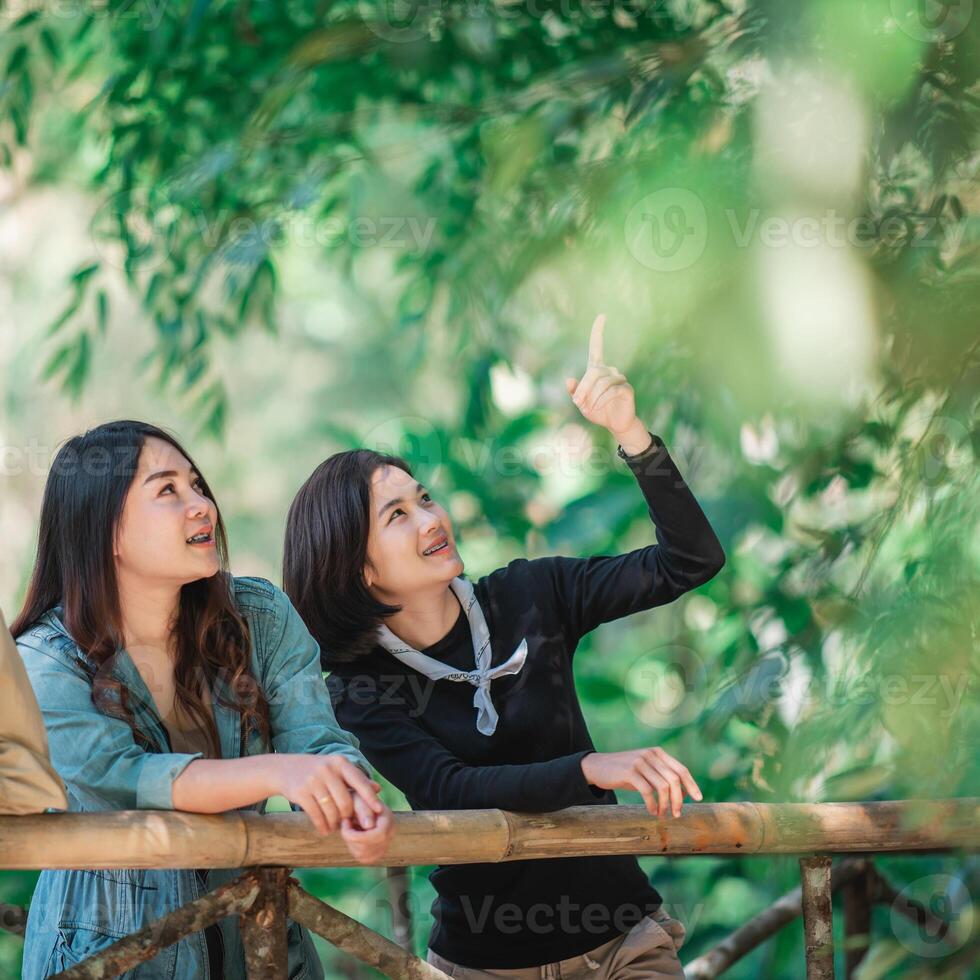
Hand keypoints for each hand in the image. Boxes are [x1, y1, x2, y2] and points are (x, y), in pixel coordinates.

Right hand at [274, 754, 384, 835]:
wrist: (285, 769)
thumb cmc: (317, 771)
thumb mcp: (336, 769)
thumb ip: (355, 779)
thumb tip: (378, 788)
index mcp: (339, 762)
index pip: (359, 781)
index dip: (370, 797)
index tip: (379, 810)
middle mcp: (327, 769)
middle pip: (345, 801)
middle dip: (347, 815)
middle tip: (346, 823)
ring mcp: (313, 780)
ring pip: (331, 810)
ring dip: (334, 824)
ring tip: (334, 828)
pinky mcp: (301, 792)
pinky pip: (316, 815)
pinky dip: (322, 826)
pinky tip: (324, 830)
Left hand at [341, 798, 394, 863]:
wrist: (359, 803)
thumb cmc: (357, 798)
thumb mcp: (359, 798)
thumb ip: (364, 809)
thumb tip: (369, 826)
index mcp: (388, 819)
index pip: (379, 835)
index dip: (358, 834)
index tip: (346, 822)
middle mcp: (390, 833)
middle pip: (369, 848)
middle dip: (351, 838)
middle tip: (345, 823)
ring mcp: (385, 844)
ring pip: (364, 855)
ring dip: (351, 843)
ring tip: (350, 827)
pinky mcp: (377, 853)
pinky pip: (363, 859)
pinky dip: (354, 849)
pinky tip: (353, 836)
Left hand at [566, 314, 646, 448]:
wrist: (615, 424)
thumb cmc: (597, 411)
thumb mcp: (581, 403)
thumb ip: (574, 392)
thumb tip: (569, 380)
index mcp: (597, 370)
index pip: (597, 347)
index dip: (598, 332)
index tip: (602, 316)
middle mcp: (609, 370)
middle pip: (593, 373)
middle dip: (583, 388)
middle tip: (577, 403)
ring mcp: (619, 378)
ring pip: (602, 383)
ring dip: (592, 397)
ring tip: (588, 408)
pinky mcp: (627, 388)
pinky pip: (612, 390)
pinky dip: (602, 400)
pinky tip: (599, 407)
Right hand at [581, 748, 702, 818]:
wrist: (598, 766)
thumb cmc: (625, 772)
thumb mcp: (645, 770)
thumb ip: (662, 776)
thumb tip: (683, 793)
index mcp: (657, 753)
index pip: (681, 769)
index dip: (691, 785)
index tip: (698, 799)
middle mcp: (650, 754)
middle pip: (674, 780)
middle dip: (679, 800)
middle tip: (677, 814)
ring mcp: (640, 762)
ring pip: (662, 787)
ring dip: (666, 804)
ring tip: (663, 814)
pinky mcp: (629, 771)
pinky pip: (647, 791)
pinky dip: (653, 804)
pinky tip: (652, 811)